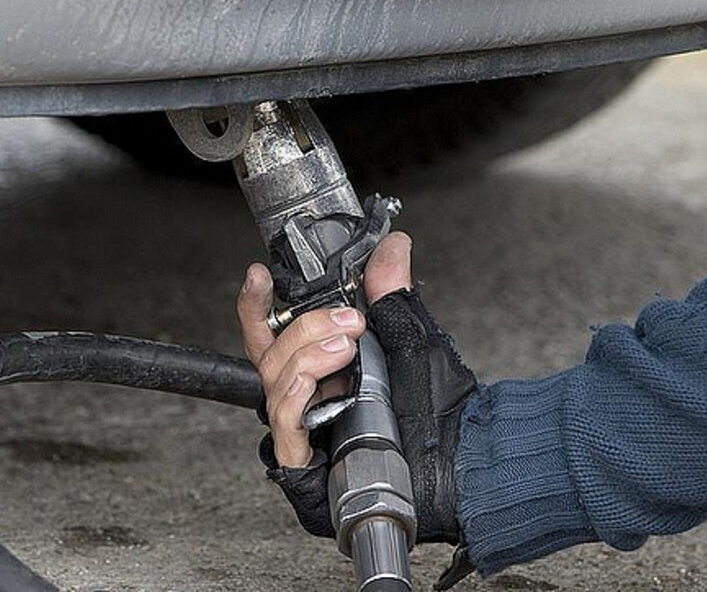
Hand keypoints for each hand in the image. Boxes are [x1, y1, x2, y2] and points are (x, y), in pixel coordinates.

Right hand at [237, 232, 413, 466]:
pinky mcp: (302, 456)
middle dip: (304, 325)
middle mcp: (303, 392)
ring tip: (349, 347)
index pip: (271, 331)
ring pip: (277, 378)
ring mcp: (300, 424)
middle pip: (270, 350)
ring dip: (310, 354)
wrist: (450, 458)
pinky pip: (284, 418)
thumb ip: (391, 292)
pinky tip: (321, 382)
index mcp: (318, 364)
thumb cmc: (426, 409)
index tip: (258, 275)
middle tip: (351, 319)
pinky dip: (299, 393)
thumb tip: (394, 246)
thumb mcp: (410, 339)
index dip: (256, 303)